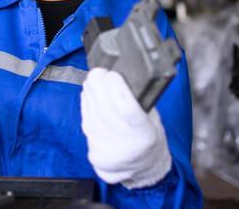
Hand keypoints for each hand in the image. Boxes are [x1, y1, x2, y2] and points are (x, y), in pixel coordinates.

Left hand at [80, 67, 171, 188]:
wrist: (142, 167)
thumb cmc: (148, 137)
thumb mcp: (152, 118)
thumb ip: (138, 100)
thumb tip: (119, 76)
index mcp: (145, 135)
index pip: (126, 109)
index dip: (116, 89)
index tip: (112, 73)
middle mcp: (125, 146)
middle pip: (104, 109)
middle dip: (99, 86)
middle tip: (98, 71)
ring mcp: (107, 152)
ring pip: (93, 115)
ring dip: (90, 94)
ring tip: (92, 81)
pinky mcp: (94, 154)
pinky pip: (87, 124)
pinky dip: (86, 106)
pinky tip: (88, 96)